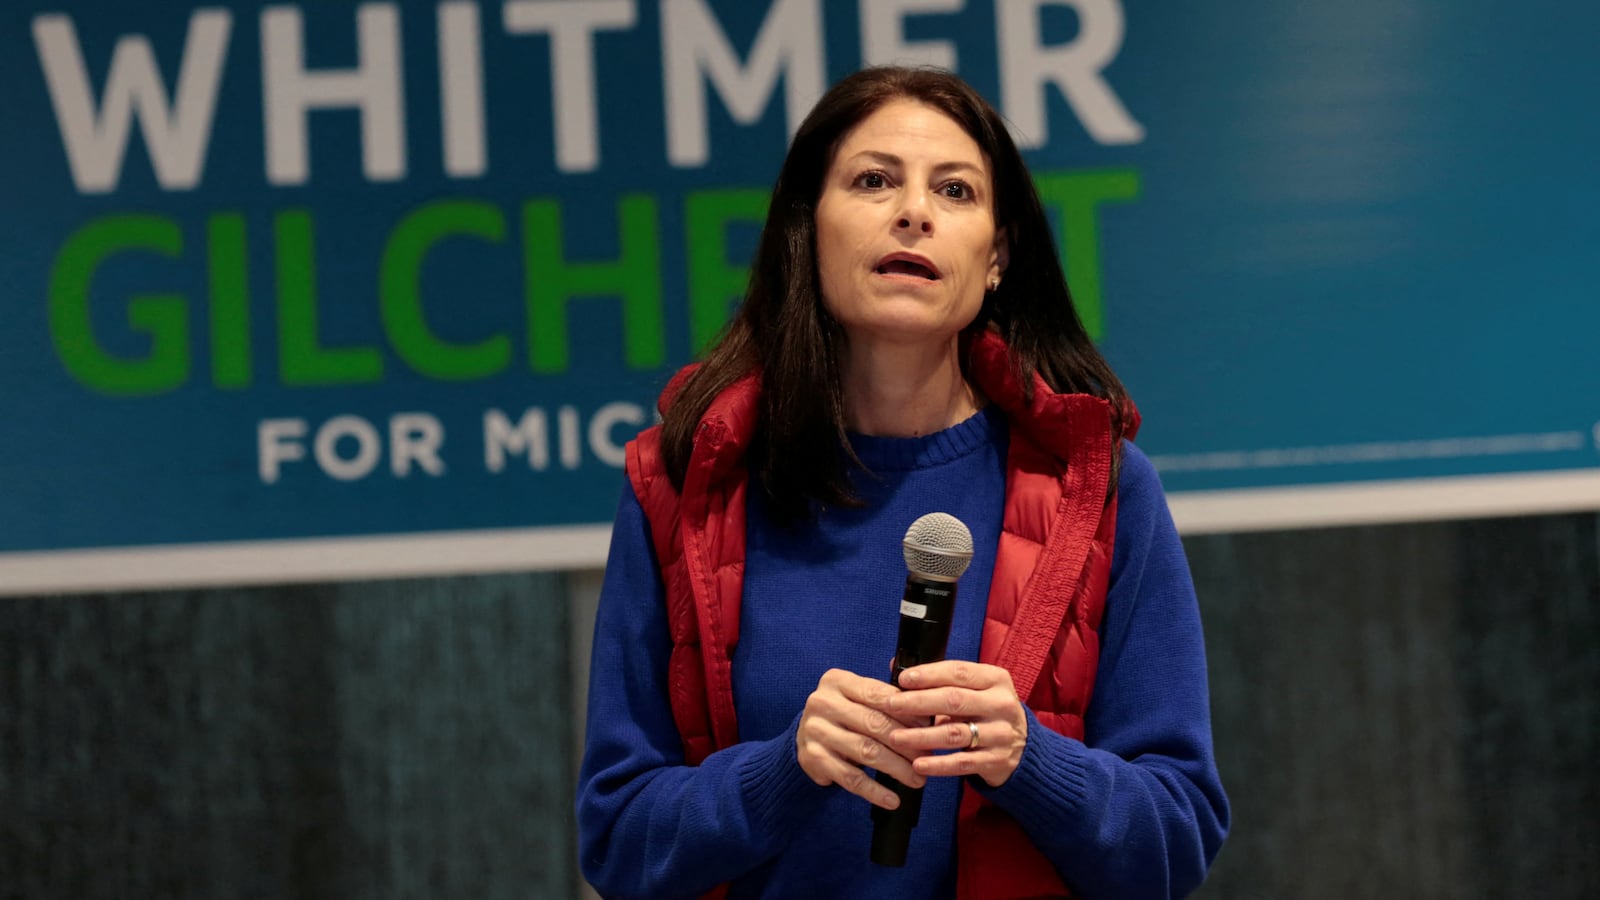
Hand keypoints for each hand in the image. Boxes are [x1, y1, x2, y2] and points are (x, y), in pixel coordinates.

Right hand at [797, 668, 926, 809]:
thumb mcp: (859, 699)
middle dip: (906, 743)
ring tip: (917, 779)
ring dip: (896, 768)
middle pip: (874, 723)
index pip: (878, 695)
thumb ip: (888, 700)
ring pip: (865, 751)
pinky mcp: (813, 758)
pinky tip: (892, 800)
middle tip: (927, 757)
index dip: (907, 712)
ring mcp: (815, 731)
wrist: (806, 737)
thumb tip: (930, 715)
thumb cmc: (844, 715)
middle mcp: (822, 703)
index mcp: (837, 681)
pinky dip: (874, 791)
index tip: (929, 728)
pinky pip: (850, 778)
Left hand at [886, 661, 1027, 786]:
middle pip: (954, 700)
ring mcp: (1001, 734)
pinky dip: (938, 764)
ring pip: (955, 733)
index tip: (903, 678)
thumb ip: (940, 679)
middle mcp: (1001, 704)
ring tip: (895, 737)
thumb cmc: (987, 711)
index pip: (959, 672)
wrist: (1024, 747)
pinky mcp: (997, 760)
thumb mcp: (975, 689)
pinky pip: (962, 763)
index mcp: (996, 679)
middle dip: (918, 702)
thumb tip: (895, 665)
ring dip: (921, 736)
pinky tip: (918, 764)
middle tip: (891, 704)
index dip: (929, 674)